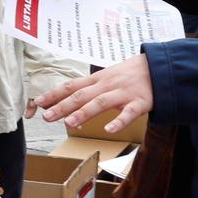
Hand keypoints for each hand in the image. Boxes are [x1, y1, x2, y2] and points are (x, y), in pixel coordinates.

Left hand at [34, 55, 153, 133]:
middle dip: (63, 106)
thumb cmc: (129, 74)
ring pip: (101, 102)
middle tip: (47, 116)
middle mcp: (107, 85)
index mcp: (98, 79)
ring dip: (84, 112)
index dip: (55, 94)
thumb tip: (70, 107)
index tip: (38, 103)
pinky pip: (128, 113)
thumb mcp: (107, 77)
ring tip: (69, 123)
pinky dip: (118, 121)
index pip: (72, 86)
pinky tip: (108, 130)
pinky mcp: (140, 102)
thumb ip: (90, 91)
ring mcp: (123, 93)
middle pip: (82, 95)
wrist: (159, 67)